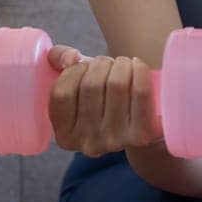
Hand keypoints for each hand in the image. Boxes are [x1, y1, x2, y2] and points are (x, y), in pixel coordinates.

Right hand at [46, 45, 163, 156]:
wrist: (137, 129)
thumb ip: (60, 61)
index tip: (84, 64)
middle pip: (91, 86)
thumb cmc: (101, 100)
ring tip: (123, 63)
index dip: (74, 70)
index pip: (62, 94)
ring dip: (120, 64)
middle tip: (107, 63)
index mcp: (65, 136)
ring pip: (116, 84)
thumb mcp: (74, 84)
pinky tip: (137, 66)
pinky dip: (139, 71)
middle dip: (100, 64)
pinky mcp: (140, 135)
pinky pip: (140, 92)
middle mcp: (88, 143)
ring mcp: (115, 141)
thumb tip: (71, 57)